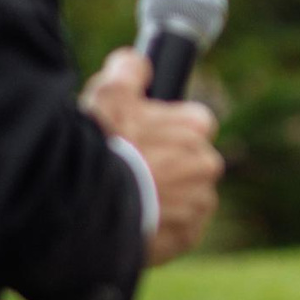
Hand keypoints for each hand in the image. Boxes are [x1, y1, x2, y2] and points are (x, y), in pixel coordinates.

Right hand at [83, 49, 223, 265]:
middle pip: (189, 161)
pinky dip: (160, 227)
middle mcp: (207, 164)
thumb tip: (135, 62)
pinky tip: (133, 222)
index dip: (166, 129)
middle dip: (167, 165)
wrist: (92, 205)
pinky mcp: (187, 236)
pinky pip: (177, 229)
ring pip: (185, 196)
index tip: (144, 138)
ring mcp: (199, 203)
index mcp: (196, 128)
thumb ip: (128, 70)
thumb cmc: (103, 145)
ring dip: (165, 198)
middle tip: (132, 171)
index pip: (194, 122)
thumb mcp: (108, 94)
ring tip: (127, 199)